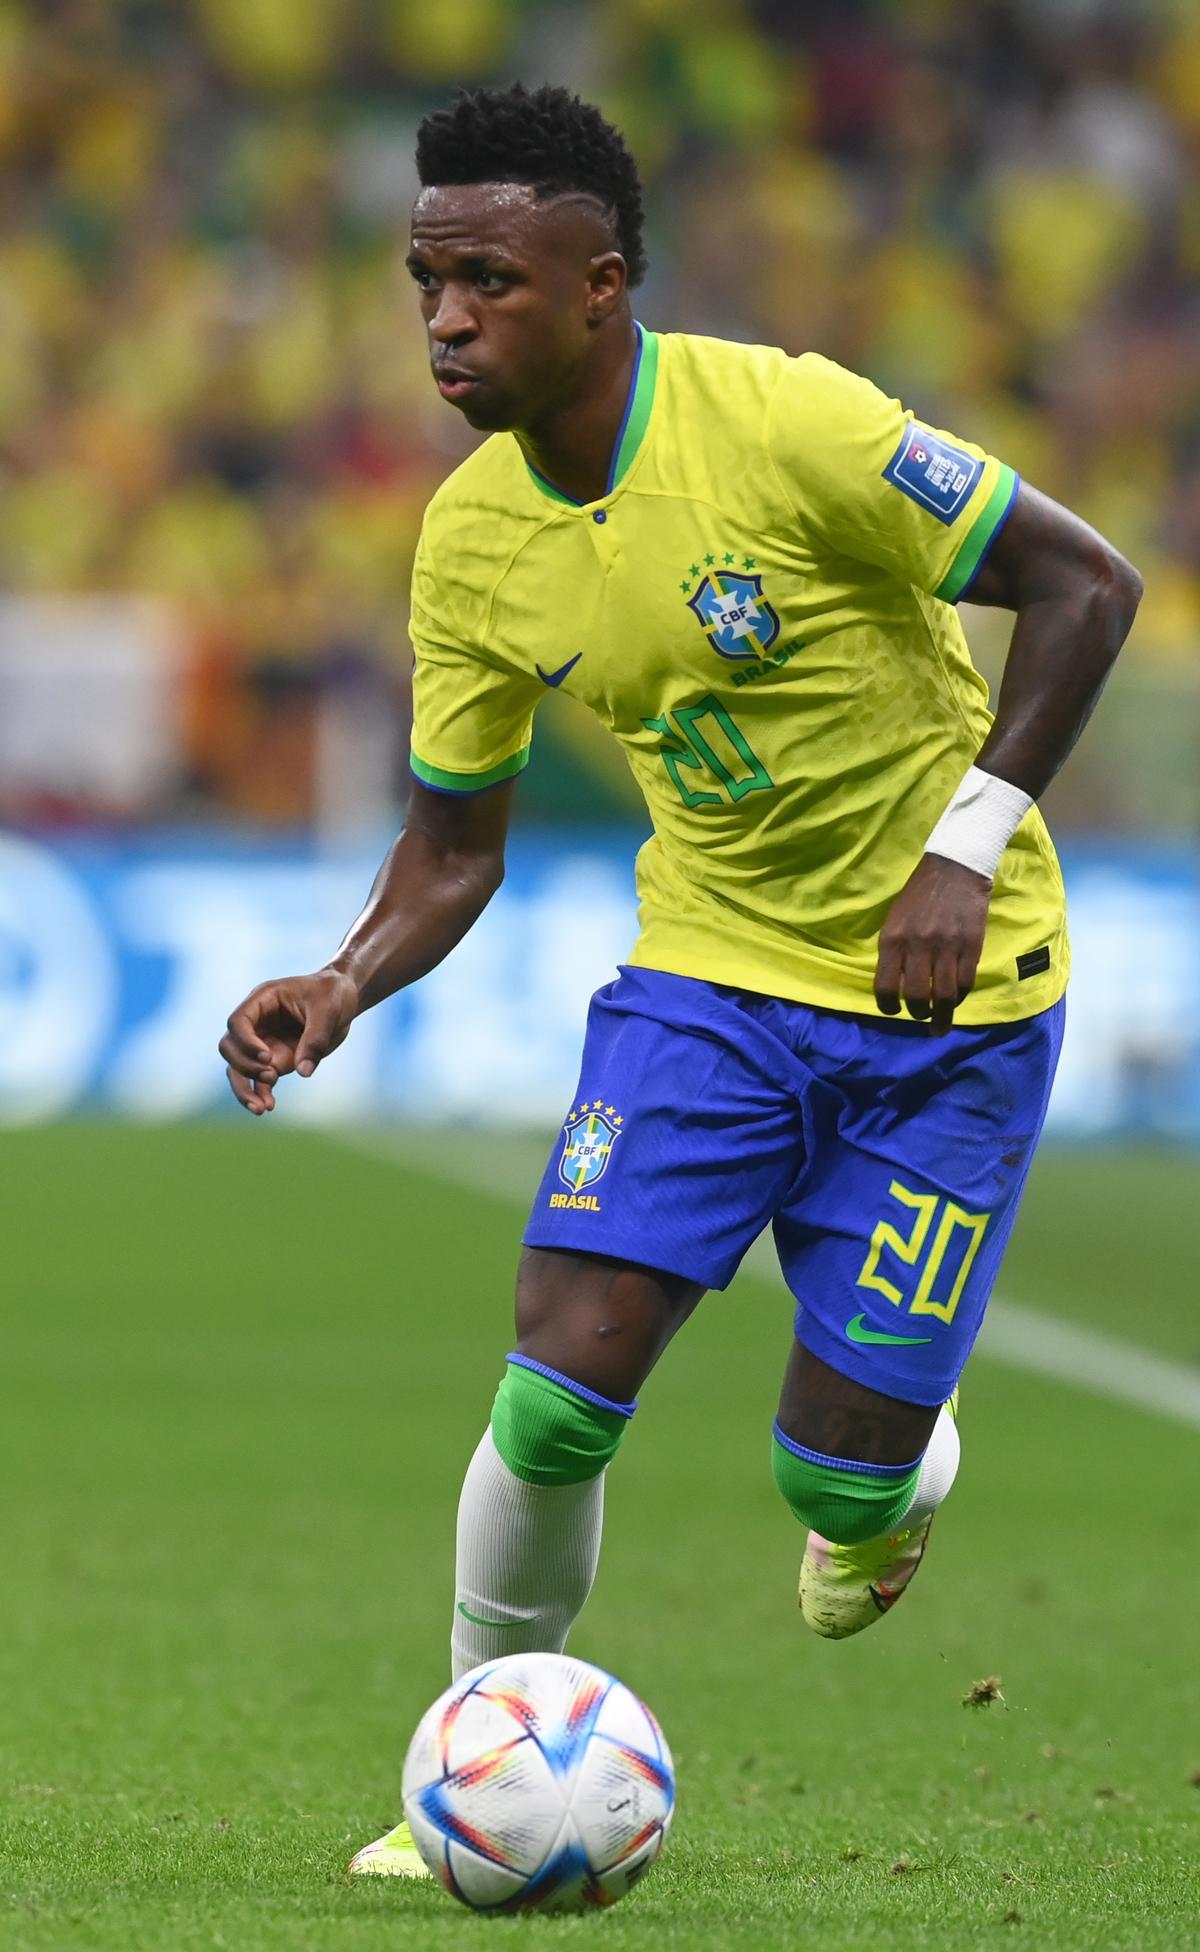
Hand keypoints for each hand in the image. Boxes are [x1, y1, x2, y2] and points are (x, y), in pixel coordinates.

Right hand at [219, 968, 359, 1113]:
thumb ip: (315, 1039)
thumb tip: (303, 1072)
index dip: (246, 1042)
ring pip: (237, 1068)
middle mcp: (257, 1023)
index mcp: (263, 1000)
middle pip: (230, 1047)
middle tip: (272, 1075)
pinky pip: (257, 1081)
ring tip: (261, 1108)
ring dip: (244, 1089)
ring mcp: (263, 1043)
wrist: (344, 1000)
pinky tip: (269, 1107)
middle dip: (244, 1066)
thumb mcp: (328, 1010)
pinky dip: (259, 1094)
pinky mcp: (275, 1061)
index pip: (238, 1022)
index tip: (267, 1057)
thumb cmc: (333, 994)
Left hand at [874, 854, 990, 1034]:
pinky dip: (960, 997)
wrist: (955, 868)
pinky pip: (965, 983)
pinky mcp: (971, 946)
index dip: (888, 1007)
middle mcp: (918, 946)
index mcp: (893, 939)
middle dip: (918, 1015)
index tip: (893, 1011)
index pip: (885, 986)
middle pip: (918, 998)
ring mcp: (947, 947)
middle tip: (922, 1017)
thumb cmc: (919, 895)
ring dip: (942, 1016)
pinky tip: (956, 1001)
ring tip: (940, 1025)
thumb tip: (897, 987)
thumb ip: (894, 952)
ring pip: (945, 996)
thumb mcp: (894, 920)